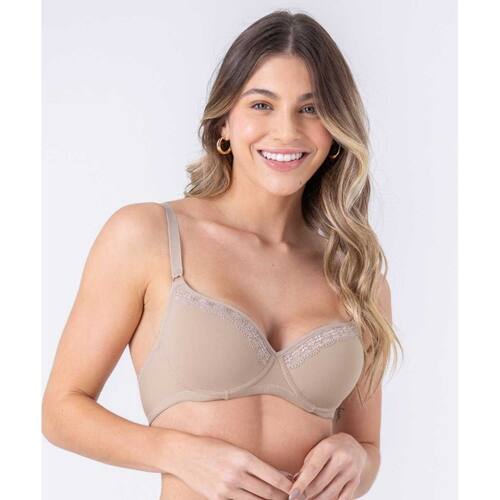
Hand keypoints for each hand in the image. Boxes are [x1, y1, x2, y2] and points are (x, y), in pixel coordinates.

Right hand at [172, 433, 293, 498]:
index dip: (288, 486)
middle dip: (283, 497)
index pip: (273, 477)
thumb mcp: (235, 449)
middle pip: (268, 493)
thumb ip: (255, 462)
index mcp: (243, 458)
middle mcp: (236, 475)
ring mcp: (226, 489)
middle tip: (294, 498)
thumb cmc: (212, 446)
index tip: (298, 488)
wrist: (183, 454)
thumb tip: (279, 474)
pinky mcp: (217, 499)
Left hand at [288, 432, 366, 499]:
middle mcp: (341, 458)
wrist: (353, 445)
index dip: (301, 483)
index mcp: (328, 447)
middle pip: (320, 483)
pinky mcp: (356, 480)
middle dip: (307, 494)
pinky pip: (343, 498)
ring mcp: (351, 470)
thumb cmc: (328, 448)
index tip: (292, 495)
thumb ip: (307, 466)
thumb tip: (295, 484)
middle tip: (298, 498)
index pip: (312, 469)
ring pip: (331, 493)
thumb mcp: (317, 450)